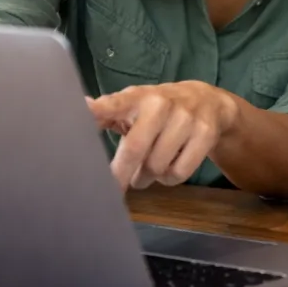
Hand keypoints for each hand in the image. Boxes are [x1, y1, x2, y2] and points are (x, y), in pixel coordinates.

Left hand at [87, 81, 237, 190]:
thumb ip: (105, 114)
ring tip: (148, 169)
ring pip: (157, 166)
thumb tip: (79, 111)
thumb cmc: (158, 109)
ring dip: (147, 176)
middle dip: (121, 174)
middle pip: (135, 148)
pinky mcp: (204, 133)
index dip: (98, 110)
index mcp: (137, 97)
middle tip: (113, 189)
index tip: (83, 113)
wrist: (208, 102)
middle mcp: (160, 104)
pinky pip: (178, 173)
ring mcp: (185, 118)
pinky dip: (169, 178)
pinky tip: (169, 167)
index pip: (115, 104)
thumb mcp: (133, 106)